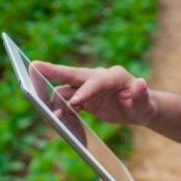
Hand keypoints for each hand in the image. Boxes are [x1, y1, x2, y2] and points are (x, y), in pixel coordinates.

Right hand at [32, 61, 156, 124]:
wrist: (137, 108)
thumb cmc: (143, 106)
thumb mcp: (145, 105)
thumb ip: (141, 95)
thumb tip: (140, 82)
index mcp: (114, 76)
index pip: (96, 82)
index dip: (85, 91)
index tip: (75, 103)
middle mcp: (99, 77)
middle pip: (74, 74)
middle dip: (54, 71)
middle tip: (35, 66)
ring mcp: (89, 85)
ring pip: (68, 88)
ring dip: (56, 99)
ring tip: (48, 112)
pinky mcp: (84, 95)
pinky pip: (68, 99)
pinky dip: (60, 106)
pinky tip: (55, 115)